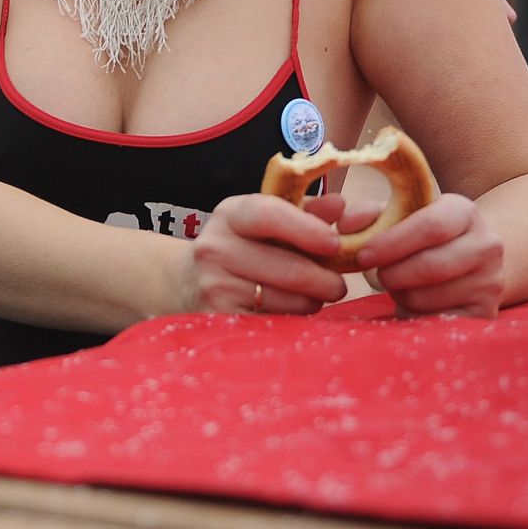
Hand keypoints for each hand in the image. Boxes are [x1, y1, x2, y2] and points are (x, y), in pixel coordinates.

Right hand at [178, 191, 352, 315]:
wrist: (185, 281)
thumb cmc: (241, 246)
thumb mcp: (266, 221)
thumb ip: (307, 211)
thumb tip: (342, 205)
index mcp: (230, 214)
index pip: (269, 215)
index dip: (307, 229)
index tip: (335, 244)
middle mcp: (215, 247)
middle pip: (289, 268)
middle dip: (325, 280)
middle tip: (338, 285)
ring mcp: (214, 286)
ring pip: (287, 301)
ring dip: (310, 302)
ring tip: (310, 297)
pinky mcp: (218, 318)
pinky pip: (274, 323)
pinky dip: (291, 319)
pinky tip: (288, 311)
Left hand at [352, 193, 505, 317]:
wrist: (466, 263)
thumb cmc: (421, 238)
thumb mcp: (399, 217)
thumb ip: (369, 215)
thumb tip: (344, 224)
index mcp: (464, 212)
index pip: (431, 226)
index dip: (393, 243)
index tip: (363, 255)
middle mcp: (487, 244)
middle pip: (432, 265)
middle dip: (393, 274)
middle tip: (376, 275)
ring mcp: (490, 281)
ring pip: (432, 297)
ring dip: (402, 295)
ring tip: (397, 286)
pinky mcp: (486, 313)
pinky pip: (439, 320)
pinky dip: (416, 314)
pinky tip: (412, 303)